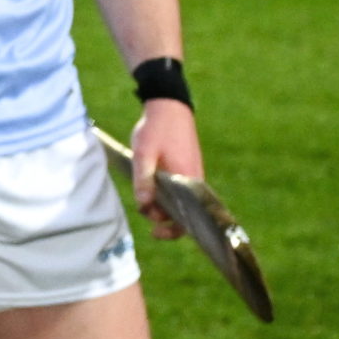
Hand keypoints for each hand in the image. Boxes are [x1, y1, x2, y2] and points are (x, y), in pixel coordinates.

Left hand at [128, 97, 201, 239]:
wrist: (169, 106)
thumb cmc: (156, 130)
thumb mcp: (143, 154)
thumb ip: (143, 180)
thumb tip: (145, 206)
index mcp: (188, 182)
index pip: (187, 219)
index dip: (171, 230)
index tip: (154, 231)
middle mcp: (194, 182)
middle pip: (182, 213)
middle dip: (162, 217)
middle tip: (144, 209)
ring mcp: (192, 175)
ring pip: (178, 201)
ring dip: (161, 204)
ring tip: (144, 194)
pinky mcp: (187, 168)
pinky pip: (178, 190)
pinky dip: (165, 194)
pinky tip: (150, 186)